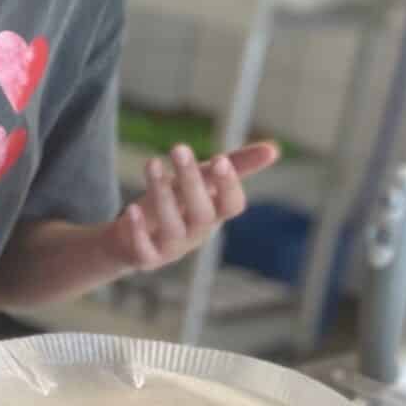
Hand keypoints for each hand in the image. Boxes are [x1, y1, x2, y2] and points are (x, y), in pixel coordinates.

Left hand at [108, 141, 279, 275]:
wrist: (131, 236)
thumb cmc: (177, 204)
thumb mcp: (203, 180)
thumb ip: (236, 165)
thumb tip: (274, 149)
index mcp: (214, 213)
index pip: (232, 205)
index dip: (228, 186)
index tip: (220, 159)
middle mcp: (197, 233)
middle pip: (202, 213)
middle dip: (192, 181)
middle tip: (179, 147)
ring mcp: (172, 248)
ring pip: (172, 227)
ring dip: (161, 195)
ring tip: (151, 163)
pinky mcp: (146, 258)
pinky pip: (145, 251)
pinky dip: (138, 231)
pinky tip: (131, 209)